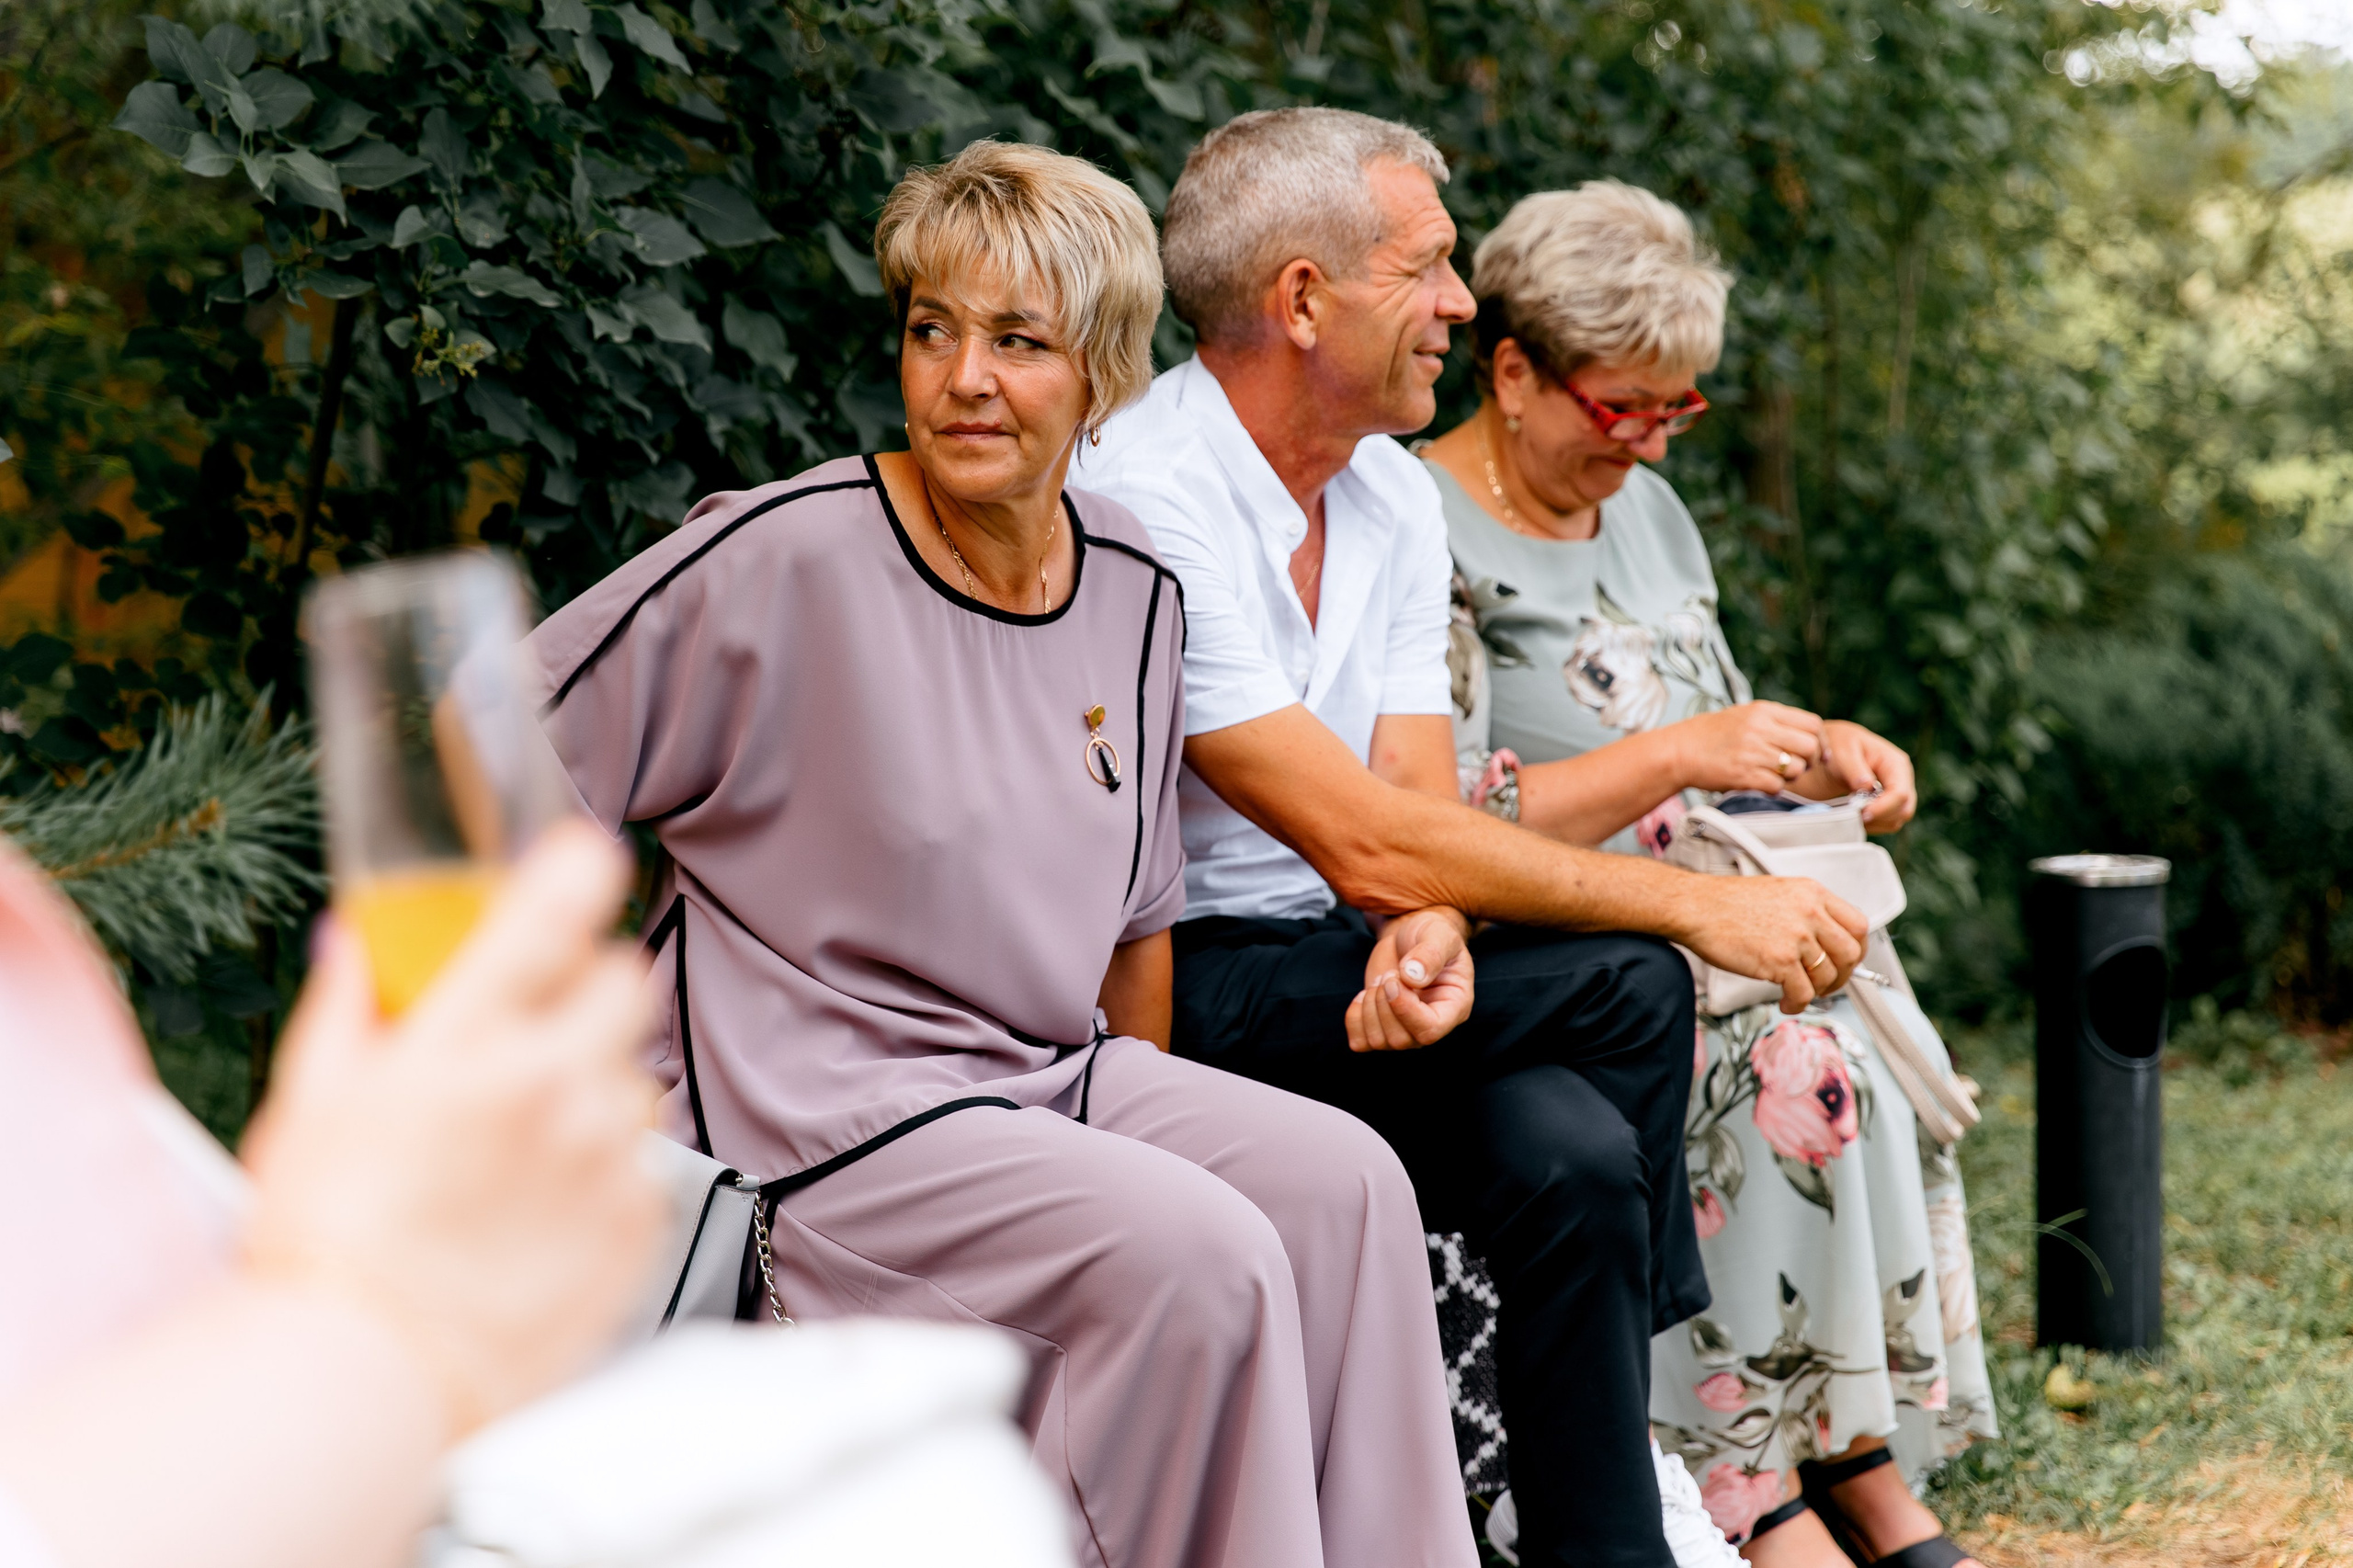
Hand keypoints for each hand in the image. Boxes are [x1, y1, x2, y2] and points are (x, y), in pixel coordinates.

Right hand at [240, 821, 661, 1436]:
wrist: (364, 1383)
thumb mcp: (307, 1109)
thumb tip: (354, 944)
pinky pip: (649, 1163)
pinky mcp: (640, 1223)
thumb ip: (347, 1011)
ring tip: (529, 1146)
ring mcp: (605, 1153)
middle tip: (539, 1031)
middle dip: (590, 991)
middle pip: (626, 981)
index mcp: (466, 1042)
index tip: (585, 858)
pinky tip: (548, 1209)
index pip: (556, 910)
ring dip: (598, 1090)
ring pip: (639, 1076)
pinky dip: (610, 1172)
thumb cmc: (325, 1252)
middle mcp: (551, 1085)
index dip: (581, 867)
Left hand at [1347, 906, 1475, 1050]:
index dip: (1404, 1009)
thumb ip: (1430, 954)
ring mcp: (1405, 1030)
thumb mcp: (1437, 934)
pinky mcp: (1381, 1028)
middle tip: (1390, 974)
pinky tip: (1364, 994)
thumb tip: (1412, 977)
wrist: (1411, 937)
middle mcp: (1431, 1025)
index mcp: (1454, 1006)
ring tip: (1382, 981)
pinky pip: (1360, 1042)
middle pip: (1400, 1039)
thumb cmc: (1431, 935)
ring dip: (1370, 1006)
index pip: (1430, 1031)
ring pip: (1379, 1042)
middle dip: (1384, 1003)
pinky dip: (1354, 1018)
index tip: (1394, 979)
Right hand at [1666, 702, 1828, 795]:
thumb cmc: (1711, 734)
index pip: (1812, 724)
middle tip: (1796, 765)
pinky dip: (1774, 788)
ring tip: (1774, 773)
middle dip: (1809, 760)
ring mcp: (1752, 753)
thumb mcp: (1744, 714)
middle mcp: (1760, 729)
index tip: (1816, 752)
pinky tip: (1761, 783)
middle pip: (1809, 746)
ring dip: (1790, 775)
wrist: (1679, 750)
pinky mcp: (1744, 775)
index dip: (1819, 740)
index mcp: (1764, 711)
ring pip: (1795, 768)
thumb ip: (1775, 720)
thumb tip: (1810, 733)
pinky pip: (1777, 786)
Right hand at [1670, 873, 1866, 1013]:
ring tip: (1798, 993)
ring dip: (1816, 992)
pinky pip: (1803, 993)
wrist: (1694, 906)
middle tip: (1827, 984)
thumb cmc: (1726, 902)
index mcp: (1812, 894)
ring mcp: (1795, 937)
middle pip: (1850, 953)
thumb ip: (1806, 912)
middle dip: (1843, 976)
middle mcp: (1809, 913)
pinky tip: (1785, 1002)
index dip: (1856, 949)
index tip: (1846, 961)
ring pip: (1828, 976)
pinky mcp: (1779, 960)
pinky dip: (1797, 1004)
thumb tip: (1824, 942)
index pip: (1857, 925)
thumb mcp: (1778, 893)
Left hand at [1820, 720, 1916, 832]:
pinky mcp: (1887, 804)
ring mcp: (1895, 793)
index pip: (1900, 793)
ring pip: (1896, 820)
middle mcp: (1901, 779)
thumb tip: (1867, 786)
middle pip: (1904, 810)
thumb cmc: (1838, 744)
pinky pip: (1886, 823)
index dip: (1883, 808)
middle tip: (1854, 816)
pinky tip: (1854, 817)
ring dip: (1875, 824)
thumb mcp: (1842, 751)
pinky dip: (1872, 826)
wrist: (1832, 748)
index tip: (1862, 813)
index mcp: (1895, 763)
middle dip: (1880, 817)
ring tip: (1851, 814)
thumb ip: (1854, 768)